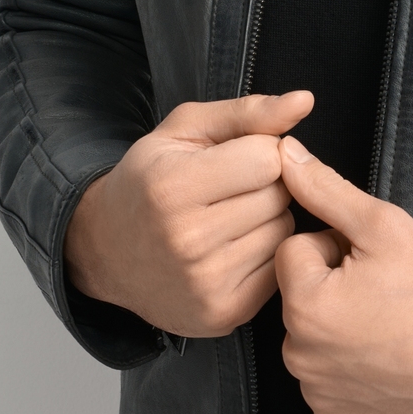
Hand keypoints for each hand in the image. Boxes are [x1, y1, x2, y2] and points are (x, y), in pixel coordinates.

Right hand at [64, 90, 313, 337]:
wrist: (107, 252)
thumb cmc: (150, 179)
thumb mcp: (186, 130)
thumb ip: (249, 112)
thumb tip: (305, 100)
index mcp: (173, 187)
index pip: (267, 157)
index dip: (258, 150)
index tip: (234, 157)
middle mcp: (187, 240)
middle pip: (278, 196)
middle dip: (265, 185)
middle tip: (229, 190)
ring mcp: (206, 284)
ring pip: (284, 232)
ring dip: (269, 220)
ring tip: (229, 218)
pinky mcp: (223, 313)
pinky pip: (280, 269)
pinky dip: (266, 255)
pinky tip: (234, 248)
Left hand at [274, 137, 412, 413]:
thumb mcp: (385, 226)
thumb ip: (326, 189)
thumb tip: (283, 154)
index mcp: (304, 304)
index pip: (296, 251)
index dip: (336, 247)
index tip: (373, 263)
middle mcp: (299, 356)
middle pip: (302, 297)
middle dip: (335, 288)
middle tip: (386, 294)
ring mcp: (318, 394)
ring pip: (314, 339)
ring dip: (341, 329)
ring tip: (391, 327)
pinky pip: (328, 382)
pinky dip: (351, 371)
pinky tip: (388, 362)